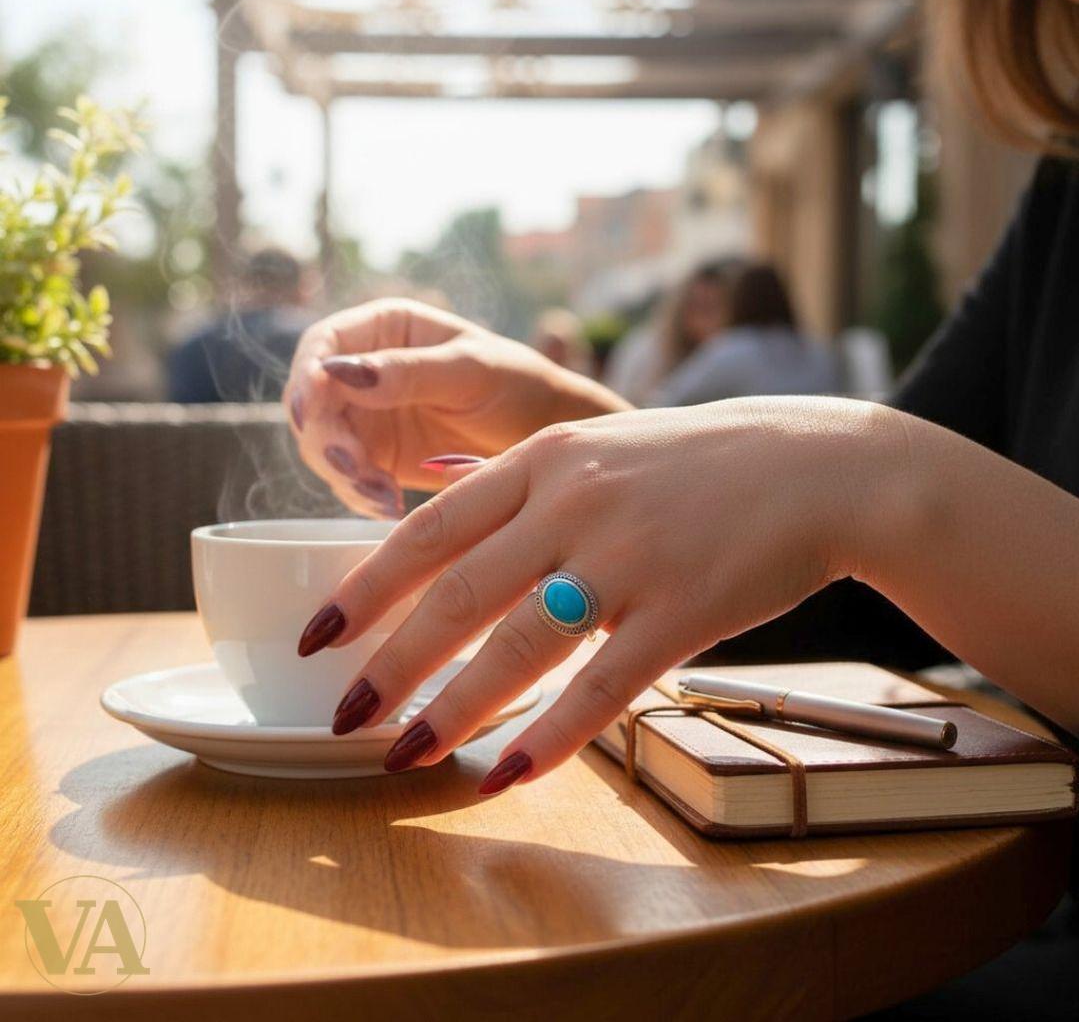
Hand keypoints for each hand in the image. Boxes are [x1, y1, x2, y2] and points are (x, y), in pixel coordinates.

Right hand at [282, 298, 628, 516]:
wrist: (546, 437)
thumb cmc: (518, 385)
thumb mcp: (470, 371)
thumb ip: (408, 372)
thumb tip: (337, 371)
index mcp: (384, 329)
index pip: (322, 346)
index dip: (307, 378)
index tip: (312, 413)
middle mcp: (365, 371)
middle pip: (314, 404)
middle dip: (326, 440)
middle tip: (355, 469)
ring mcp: (368, 418)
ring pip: (325, 447)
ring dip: (343, 474)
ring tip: (383, 496)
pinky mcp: (378, 460)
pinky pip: (351, 480)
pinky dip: (362, 496)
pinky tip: (390, 507)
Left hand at [297, 397, 895, 792]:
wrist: (813, 466)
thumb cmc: (695, 463)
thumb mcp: (596, 443)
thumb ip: (517, 476)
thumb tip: (436, 488)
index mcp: (544, 463)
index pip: (429, 530)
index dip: (366, 588)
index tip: (317, 634)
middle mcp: (574, 505)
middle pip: (458, 593)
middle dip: (391, 661)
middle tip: (343, 714)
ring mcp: (628, 558)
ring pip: (519, 645)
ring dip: (454, 709)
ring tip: (406, 755)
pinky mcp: (682, 611)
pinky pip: (603, 686)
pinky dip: (551, 736)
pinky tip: (509, 774)